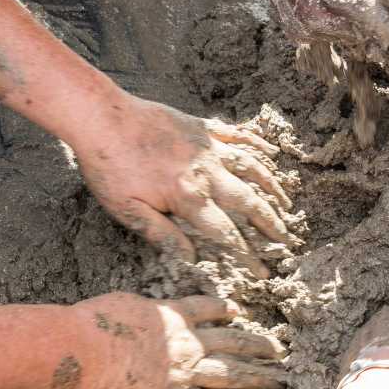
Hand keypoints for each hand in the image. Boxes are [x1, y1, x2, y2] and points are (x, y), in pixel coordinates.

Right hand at [72, 292, 285, 388]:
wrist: (89, 348)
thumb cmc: (98, 320)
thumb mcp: (126, 302)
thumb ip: (141, 309)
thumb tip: (137, 311)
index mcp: (175, 315)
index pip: (208, 308)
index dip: (225, 309)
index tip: (239, 311)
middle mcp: (188, 342)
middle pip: (232, 341)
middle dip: (257, 345)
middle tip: (279, 349)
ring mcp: (185, 371)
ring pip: (230, 374)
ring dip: (257, 378)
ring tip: (279, 380)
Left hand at [73, 95, 298, 275]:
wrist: (101, 117)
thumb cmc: (108, 166)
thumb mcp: (127, 210)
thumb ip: (163, 235)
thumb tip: (192, 259)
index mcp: (188, 198)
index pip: (227, 233)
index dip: (248, 255)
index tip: (263, 271)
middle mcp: (207, 173)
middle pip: (249, 202)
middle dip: (271, 224)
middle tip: (287, 240)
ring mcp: (208, 148)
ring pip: (252, 169)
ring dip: (272, 188)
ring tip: (287, 204)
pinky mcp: (203, 128)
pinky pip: (239, 136)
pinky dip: (259, 145)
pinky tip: (272, 154)